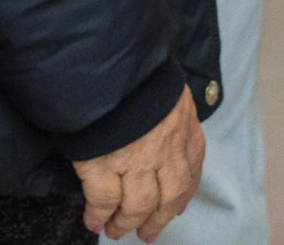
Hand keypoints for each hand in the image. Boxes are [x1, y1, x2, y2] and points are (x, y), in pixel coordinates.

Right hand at [74, 84, 204, 239]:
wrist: (111, 57)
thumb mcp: (169, 87)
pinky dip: (98, 214)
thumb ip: (173, 112)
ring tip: (115, 230)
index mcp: (184, 129)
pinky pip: (103, 200)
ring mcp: (134, 159)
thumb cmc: (140, 69)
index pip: (189, 173)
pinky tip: (94, 221)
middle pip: (166, 198)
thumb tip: (175, 125)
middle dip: (156, 220)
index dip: (181, 197)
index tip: (176, 210)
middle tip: (146, 233)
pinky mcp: (102, 163)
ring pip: (136, 205)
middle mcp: (165, 150)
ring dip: (126, 222)